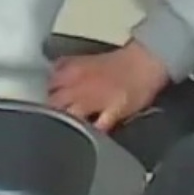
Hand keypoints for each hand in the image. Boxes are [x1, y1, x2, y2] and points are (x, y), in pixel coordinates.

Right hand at [48, 40, 169, 130]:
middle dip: (49, 110)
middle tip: (54, 119)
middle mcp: (73, 84)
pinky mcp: (78, 59)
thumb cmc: (136, 90)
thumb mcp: (120, 114)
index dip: (58, 126)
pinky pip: (57, 66)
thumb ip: (100, 126)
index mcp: (83, 100)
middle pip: (50, 99)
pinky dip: (52, 74)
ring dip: (48, 93)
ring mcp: (73, 69)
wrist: (145, 62)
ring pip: (49, 83)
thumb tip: (86, 135)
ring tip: (51, 102)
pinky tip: (55, 80)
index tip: (59, 131)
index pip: (60, 116)